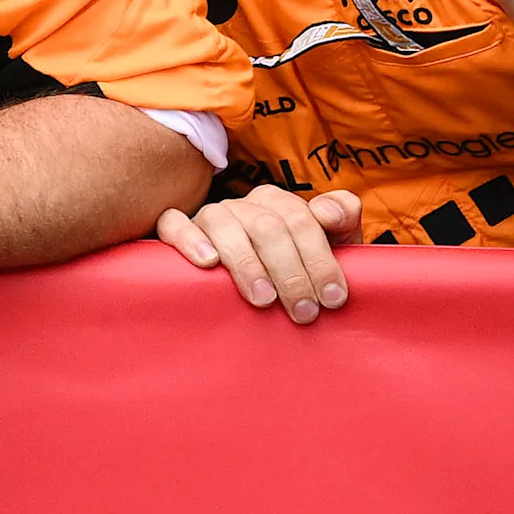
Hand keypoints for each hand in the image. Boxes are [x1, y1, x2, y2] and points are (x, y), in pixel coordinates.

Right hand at [155, 185, 358, 322]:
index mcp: (277, 202)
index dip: (319, 259)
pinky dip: (189, 239)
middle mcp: (242, 204)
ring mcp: (209, 216)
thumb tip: (326, 211)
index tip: (332, 298)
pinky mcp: (176, 229)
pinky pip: (173, 223)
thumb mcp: (329, 244)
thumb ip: (341, 220)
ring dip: (246, 262)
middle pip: (266, 226)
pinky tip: (208, 263)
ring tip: (263, 299)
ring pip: (222, 221)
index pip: (300, 219)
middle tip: (303, 311)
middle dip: (289, 271)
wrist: (259, 286)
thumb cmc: (294, 268)